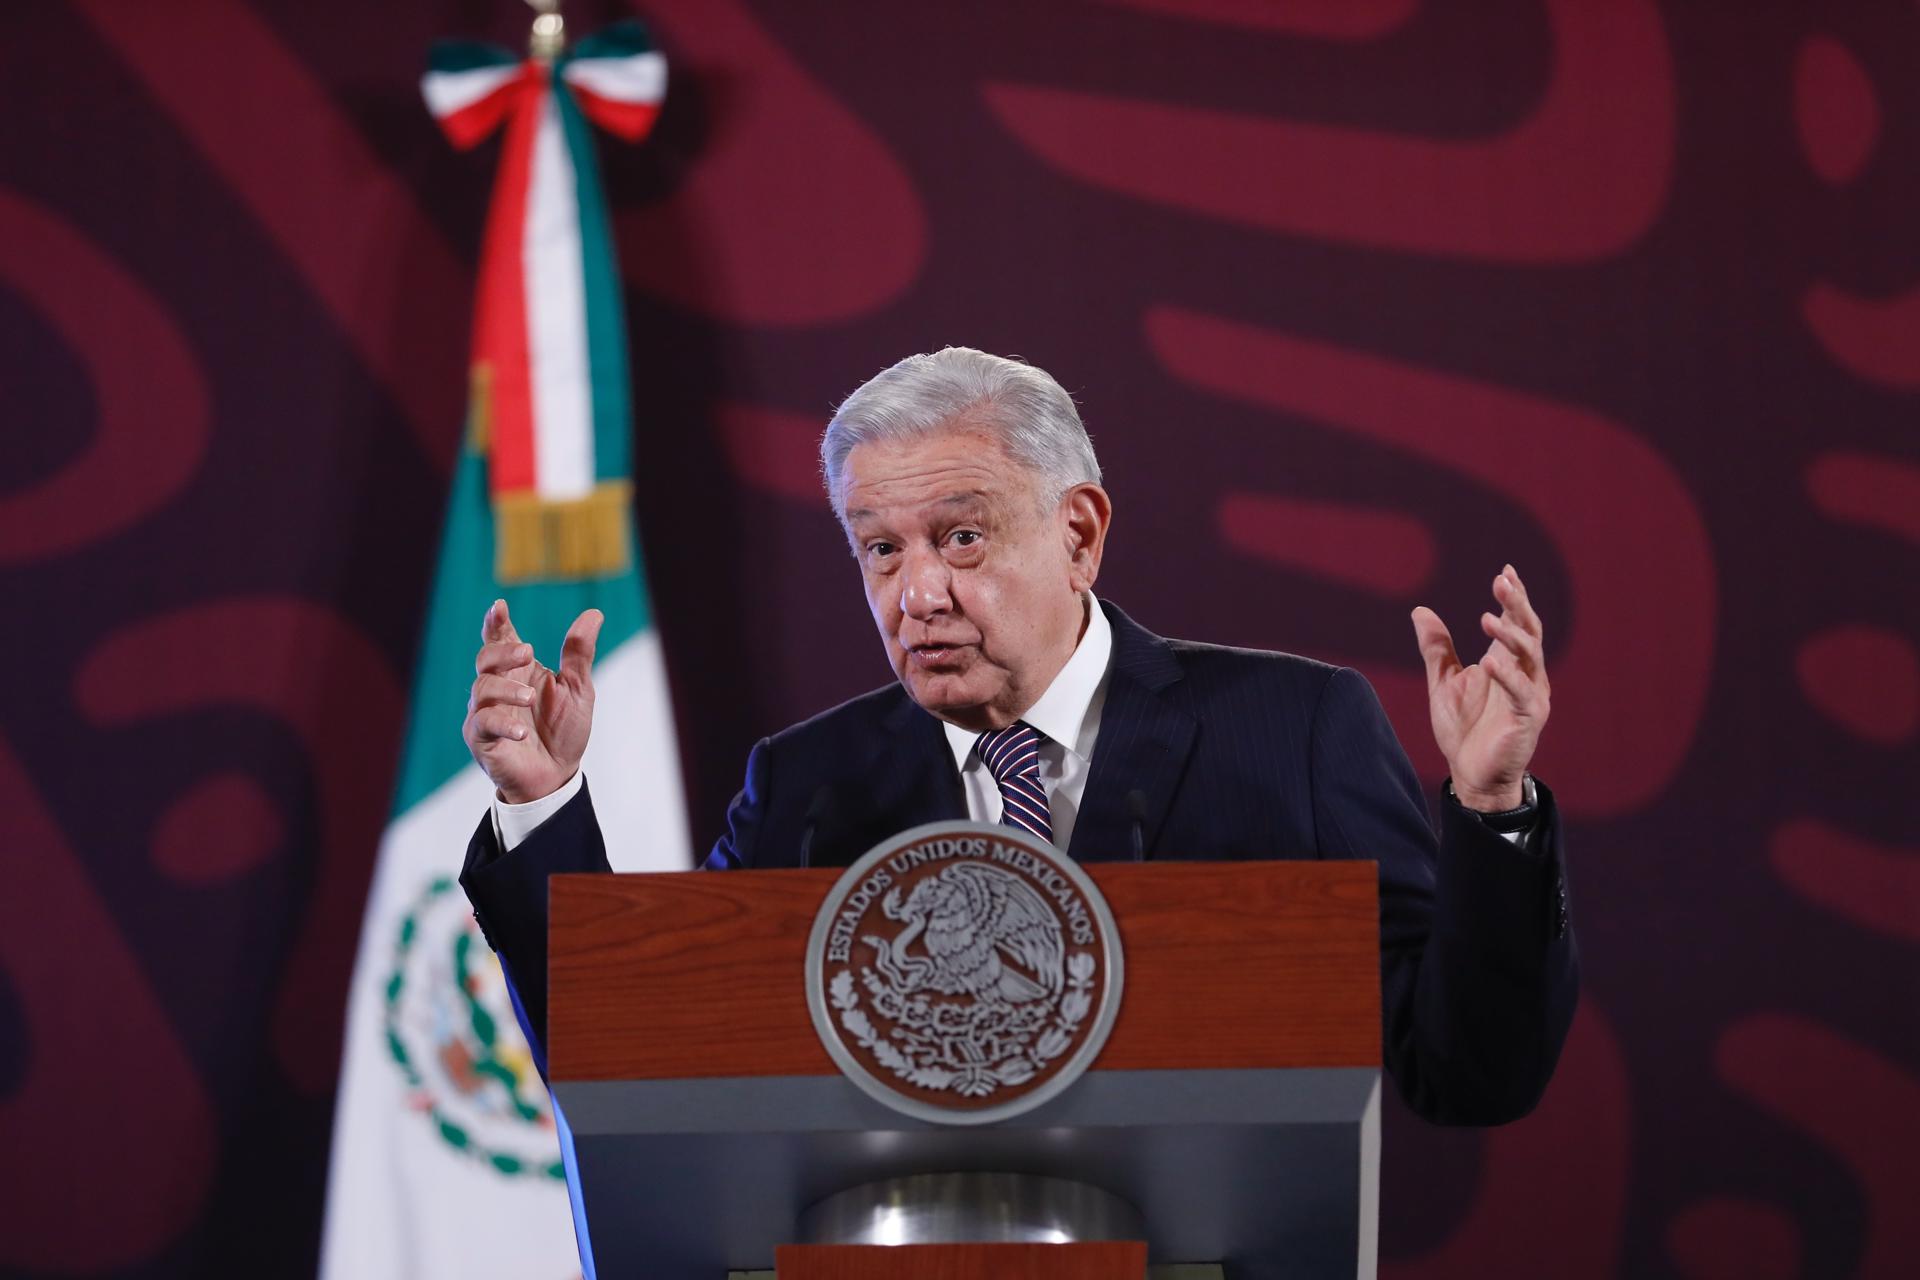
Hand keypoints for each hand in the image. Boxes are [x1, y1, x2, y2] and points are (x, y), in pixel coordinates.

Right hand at [463, 599, 602, 803]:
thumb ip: (579, 654)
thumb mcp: (578, 690)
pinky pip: (482, 723)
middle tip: (528, 652)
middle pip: (486, 658)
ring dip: (506, 689)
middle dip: (503, 651)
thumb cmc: (564, 731)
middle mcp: (498, 687)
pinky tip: (521, 731)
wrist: (557, 776)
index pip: (501, 639)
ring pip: (482, 688)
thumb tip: (594, 614)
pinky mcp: (481, 738)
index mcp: (519, 671)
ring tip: (529, 698)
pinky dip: (501, 723)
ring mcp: (486, 711)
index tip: (498, 607)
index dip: (496, 622)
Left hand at [1411, 564, 1550, 811]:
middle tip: (1502, 582)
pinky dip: (1509, 676)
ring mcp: (1530, 694)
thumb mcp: (1443, 682)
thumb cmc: (1463, 729)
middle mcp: (1526, 673)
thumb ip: (1436, 648)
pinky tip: (1491, 661)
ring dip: (1510, 635)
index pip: (1515, 621)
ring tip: (1488, 619)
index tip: (1505, 571)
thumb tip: (1420, 611)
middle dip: (1517, 604)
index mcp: (1507, 662)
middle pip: (1529, 630)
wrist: (1472, 774)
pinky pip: (1523, 692)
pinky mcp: (1529, 717)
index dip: (1513, 596)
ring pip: (1531, 655)